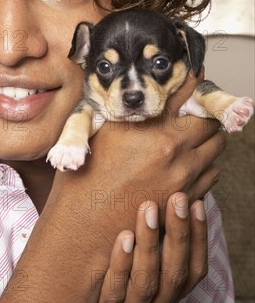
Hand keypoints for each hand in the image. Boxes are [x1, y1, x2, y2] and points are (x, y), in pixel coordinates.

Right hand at [55, 69, 224, 228]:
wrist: (85, 227)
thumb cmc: (85, 179)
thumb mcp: (95, 131)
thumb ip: (122, 110)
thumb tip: (137, 95)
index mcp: (150, 126)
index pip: (187, 91)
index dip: (193, 80)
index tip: (194, 76)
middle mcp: (173, 147)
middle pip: (210, 119)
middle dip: (204, 112)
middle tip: (192, 112)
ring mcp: (183, 174)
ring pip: (216, 146)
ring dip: (206, 138)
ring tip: (189, 138)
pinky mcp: (186, 197)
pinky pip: (212, 173)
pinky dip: (204, 164)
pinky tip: (186, 164)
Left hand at [90, 194, 206, 302]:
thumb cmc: (112, 288)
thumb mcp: (138, 272)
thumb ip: (152, 243)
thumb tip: (164, 196)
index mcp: (167, 298)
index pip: (194, 271)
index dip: (198, 238)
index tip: (196, 203)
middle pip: (174, 275)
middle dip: (179, 234)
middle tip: (178, 197)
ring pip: (145, 284)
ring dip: (150, 244)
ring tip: (148, 208)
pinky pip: (113, 292)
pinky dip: (121, 265)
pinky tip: (123, 237)